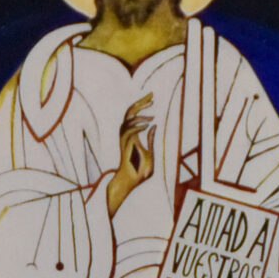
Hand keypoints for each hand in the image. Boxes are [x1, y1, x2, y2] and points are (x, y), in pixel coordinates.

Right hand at [105, 97, 154, 215]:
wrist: (133, 181)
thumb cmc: (140, 171)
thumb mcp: (150, 153)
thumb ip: (150, 140)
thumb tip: (154, 127)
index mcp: (132, 135)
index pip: (135, 114)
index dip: (142, 104)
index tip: (152, 97)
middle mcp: (126, 135)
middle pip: (130, 112)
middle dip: (140, 102)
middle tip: (152, 96)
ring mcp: (125, 140)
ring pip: (128, 120)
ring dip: (140, 115)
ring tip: (152, 114)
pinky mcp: (125, 146)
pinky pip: (129, 132)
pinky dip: (137, 126)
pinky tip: (148, 124)